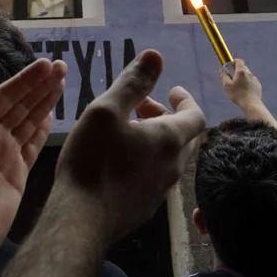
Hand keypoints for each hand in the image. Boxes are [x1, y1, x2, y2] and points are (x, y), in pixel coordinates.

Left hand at [0, 57, 66, 271]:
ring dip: (45, 101)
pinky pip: (34, 143)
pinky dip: (44, 127)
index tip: (46, 64)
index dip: (24, 80)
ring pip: (29, 120)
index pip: (3, 96)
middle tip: (63, 66)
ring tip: (64, 81)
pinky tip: (55, 113)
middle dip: (40, 85)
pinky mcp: (19, 172)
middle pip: (20, 104)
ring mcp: (6, 153)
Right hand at [53, 49, 204, 242]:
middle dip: (168, 117)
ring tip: (128, 131)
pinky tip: (119, 161)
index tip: (171, 90)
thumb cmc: (92, 160)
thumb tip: (156, 56)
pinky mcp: (144, 208)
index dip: (186, 100)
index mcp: (170, 140)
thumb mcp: (107, 111)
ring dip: (156, 140)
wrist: (81, 221)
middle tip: (142, 107)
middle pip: (185, 137)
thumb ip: (133, 83)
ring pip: (169, 159)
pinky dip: (146, 160)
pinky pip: (155, 177)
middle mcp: (173, 167)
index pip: (195, 116)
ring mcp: (160, 191)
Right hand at [221, 58, 262, 109]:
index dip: (234, 61)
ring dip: (243, 78)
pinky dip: (248, 83)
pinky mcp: (258, 85)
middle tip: (232, 78)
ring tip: (238, 87)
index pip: (239, 61)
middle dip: (237, 71)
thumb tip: (223, 70)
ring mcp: (254, 79)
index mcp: (241, 72)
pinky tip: (244, 91)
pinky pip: (251, 81)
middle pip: (243, 68)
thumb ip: (224, 76)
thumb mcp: (227, 86)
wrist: (251, 104)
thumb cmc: (238, 94)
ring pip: (247, 75)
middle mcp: (249, 73)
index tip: (230, 65)